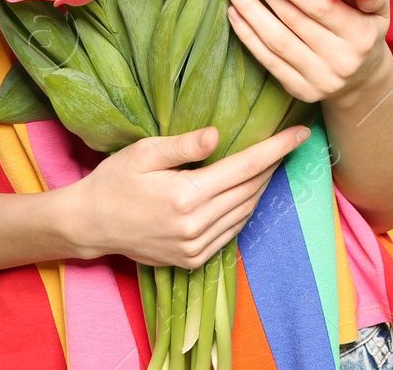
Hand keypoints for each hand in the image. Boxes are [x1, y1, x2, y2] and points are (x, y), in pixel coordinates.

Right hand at [62, 123, 309, 268]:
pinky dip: (244, 210)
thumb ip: (183, 144)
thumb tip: (218, 135)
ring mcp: (195, 247)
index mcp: (185, 195)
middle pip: (250, 190)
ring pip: (244, 213)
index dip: (276, 149)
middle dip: (273, 165)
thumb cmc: (114, 180)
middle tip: (288, 142)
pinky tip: (246, 193)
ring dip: (261, 187)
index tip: (301, 133)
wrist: (91, 224)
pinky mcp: (192, 260)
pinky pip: (231, 232)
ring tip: (270, 164)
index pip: (245, 168)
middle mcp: (195, 225)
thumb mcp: (143, 152)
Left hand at [221, 0, 392, 105]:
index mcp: (359, 34)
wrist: (363, 82)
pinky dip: (248, 36)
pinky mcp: (301, 91)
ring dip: (249, 9)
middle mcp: (340, 59)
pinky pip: (269, 61)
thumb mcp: (378, 13)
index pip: (319, 7)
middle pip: (292, 19)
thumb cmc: (365, 33)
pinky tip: (234, 12)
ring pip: (275, 41)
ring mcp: (319, 78)